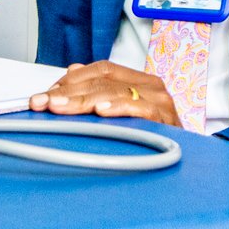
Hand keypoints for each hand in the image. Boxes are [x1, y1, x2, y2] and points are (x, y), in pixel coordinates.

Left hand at [28, 61, 179, 126]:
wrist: (184, 159)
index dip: (70, 80)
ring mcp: (159, 100)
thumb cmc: (153, 136)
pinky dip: (118, 108)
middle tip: (43, 103)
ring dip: (83, 100)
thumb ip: (98, 91)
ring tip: (61, 107)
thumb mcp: (123, 112)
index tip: (44, 94)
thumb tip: (70, 72)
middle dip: (68, 92)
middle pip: (103, 79)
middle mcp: (149, 85)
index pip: (100, 69)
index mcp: (138, 79)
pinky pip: (139, 109)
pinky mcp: (166, 119)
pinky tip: (101, 111)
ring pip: (115, 91)